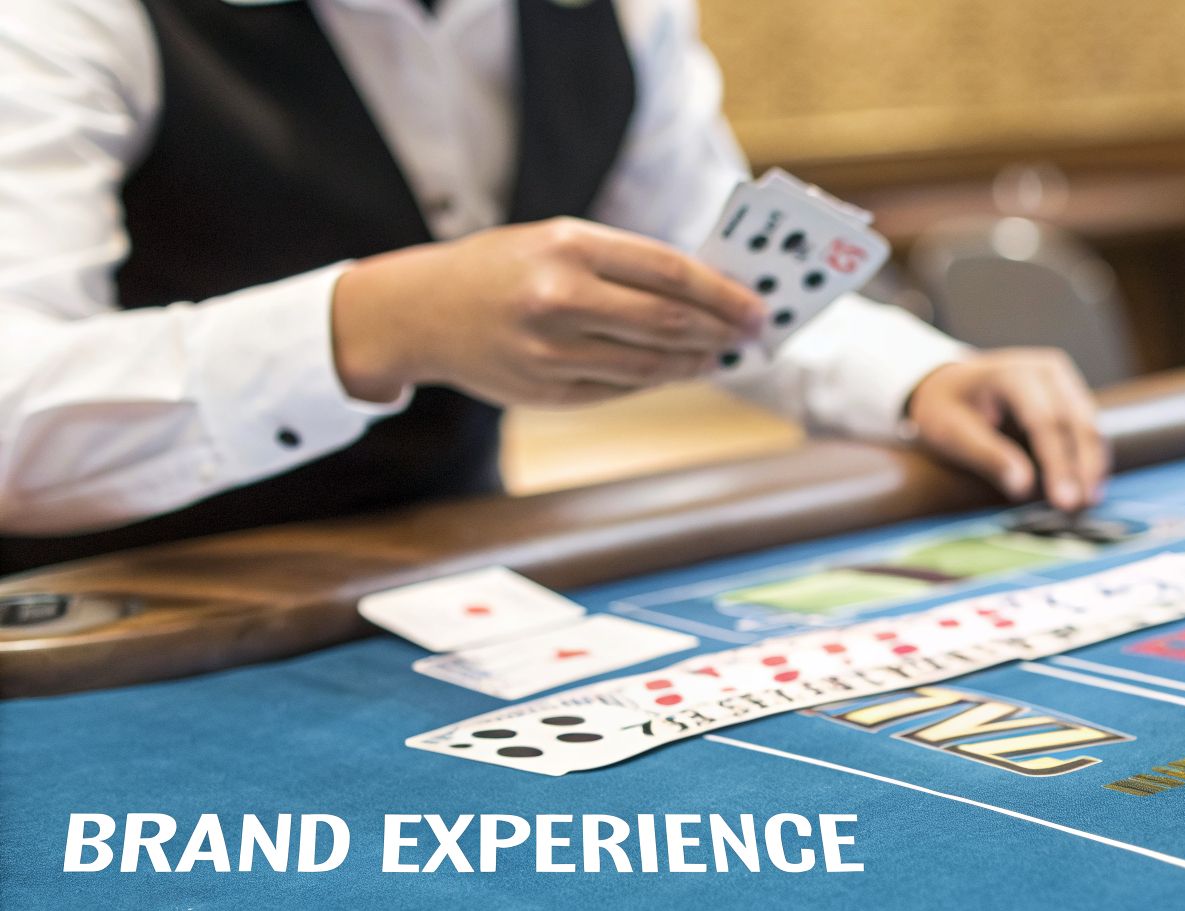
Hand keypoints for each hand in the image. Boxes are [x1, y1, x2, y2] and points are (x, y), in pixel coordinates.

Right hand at [331, 217, 766, 405]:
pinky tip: (675, 372)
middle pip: (668, 322)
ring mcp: (551, 351)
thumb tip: (708, 296)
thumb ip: (628, 264)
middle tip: (751, 336)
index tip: (757, 307)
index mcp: (570, 246)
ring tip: (719, 356)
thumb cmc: (506, 266)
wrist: (421, 309)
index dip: (723, 294)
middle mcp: (560, 298)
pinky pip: (619, 390)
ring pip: (649, 366)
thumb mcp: (559, 240)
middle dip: (720, 332)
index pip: (670, 272)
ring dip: (694, 364)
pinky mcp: (544, 391)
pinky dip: (656, 382)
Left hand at [907, 348, 1106, 511]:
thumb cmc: (945, 408)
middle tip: (1081, 508)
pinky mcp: (1070, 393)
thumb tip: (1024, 488)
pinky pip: (1088, 426)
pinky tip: (1091, 485)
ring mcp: (1062, 378)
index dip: (1058, 464)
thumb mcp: (951, 432)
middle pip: (1076, 421)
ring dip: (1094, 464)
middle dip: (1083, 468)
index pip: (1044, 421)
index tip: (1064, 502)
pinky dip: (1092, 456)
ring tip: (1090, 501)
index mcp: (1012, 373)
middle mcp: (1045, 369)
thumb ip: (988, 456)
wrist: (949, 383)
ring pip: (1090, 423)